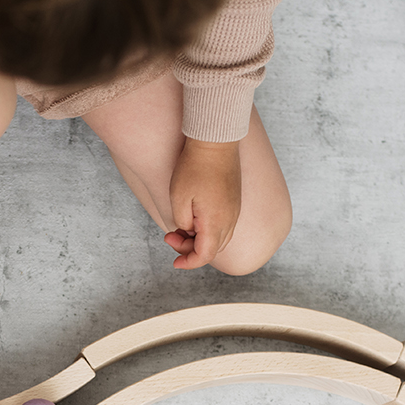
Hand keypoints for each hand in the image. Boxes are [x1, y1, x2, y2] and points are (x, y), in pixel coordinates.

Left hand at [165, 138, 240, 269]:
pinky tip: (192, 218)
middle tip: (169, 236)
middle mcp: (230, 220)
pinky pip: (223, 225)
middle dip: (189, 250)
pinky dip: (207, 230)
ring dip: (198, 240)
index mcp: (216, 222)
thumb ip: (182, 222)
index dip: (189, 263)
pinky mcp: (234, 201)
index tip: (174, 264)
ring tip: (179, 227)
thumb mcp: (178, 198)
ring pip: (218, 238)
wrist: (215, 141)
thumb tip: (188, 231)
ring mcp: (235, 210)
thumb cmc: (195, 167)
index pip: (204, 255)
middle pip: (212, 249)